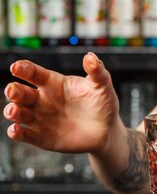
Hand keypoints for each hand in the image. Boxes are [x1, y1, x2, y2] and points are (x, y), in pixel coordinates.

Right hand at [3, 53, 120, 154]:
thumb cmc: (102, 103)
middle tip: (12, 89)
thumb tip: (90, 56)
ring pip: (18, 113)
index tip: (17, 67)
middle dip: (14, 90)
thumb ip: (97, 71)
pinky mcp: (40, 137)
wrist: (106, 130)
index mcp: (53, 83)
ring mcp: (39, 118)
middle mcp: (42, 99)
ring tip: (14, 110)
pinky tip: (15, 130)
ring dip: (12, 111)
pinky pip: (23, 134)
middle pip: (21, 93)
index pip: (34, 73)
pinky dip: (16, 132)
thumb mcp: (102, 85)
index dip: (24, 69)